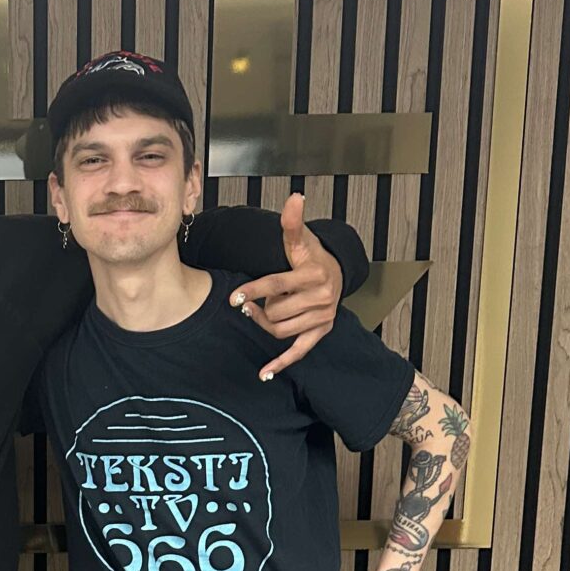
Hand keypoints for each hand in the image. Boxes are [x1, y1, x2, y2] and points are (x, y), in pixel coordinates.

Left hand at [228, 193, 343, 378]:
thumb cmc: (312, 257)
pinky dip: (281, 363)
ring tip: (255, 312)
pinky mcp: (320, 333)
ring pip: (279, 330)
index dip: (252, 291)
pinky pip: (299, 352)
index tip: (233, 298)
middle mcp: (321, 298)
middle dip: (261, 305)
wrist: (337, 273)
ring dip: (263, 322)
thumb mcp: (301, 240)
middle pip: (275, 311)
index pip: (275, 284)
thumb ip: (293, 223)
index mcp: (313, 274)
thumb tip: (294, 197)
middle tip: (251, 299)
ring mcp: (322, 318)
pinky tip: (264, 373)